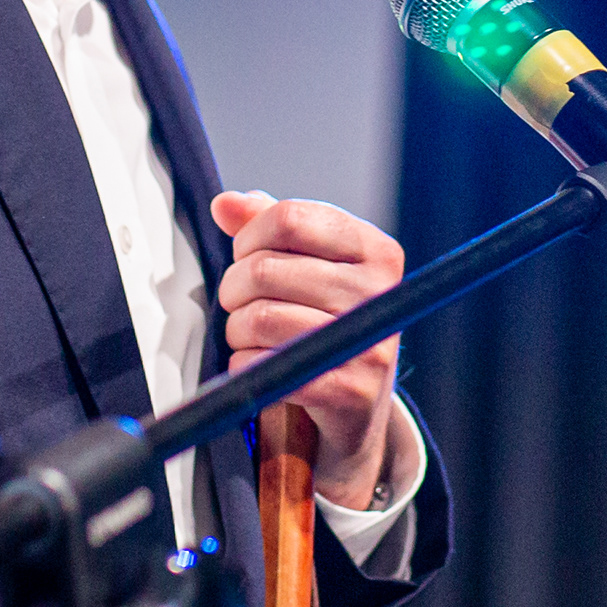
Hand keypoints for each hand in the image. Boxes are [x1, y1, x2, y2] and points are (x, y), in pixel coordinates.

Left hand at [212, 192, 405, 508]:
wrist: (356, 403)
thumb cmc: (324, 319)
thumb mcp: (307, 265)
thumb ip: (267, 226)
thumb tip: (225, 204)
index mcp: (376, 249)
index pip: (289, 218)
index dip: (249, 238)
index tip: (246, 257)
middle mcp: (381, 291)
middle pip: (266, 269)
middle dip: (234, 288)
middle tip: (238, 303)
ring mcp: (369, 342)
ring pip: (261, 318)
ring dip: (236, 330)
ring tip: (245, 334)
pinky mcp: (352, 390)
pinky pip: (267, 368)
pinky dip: (244, 366)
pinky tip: (253, 365)